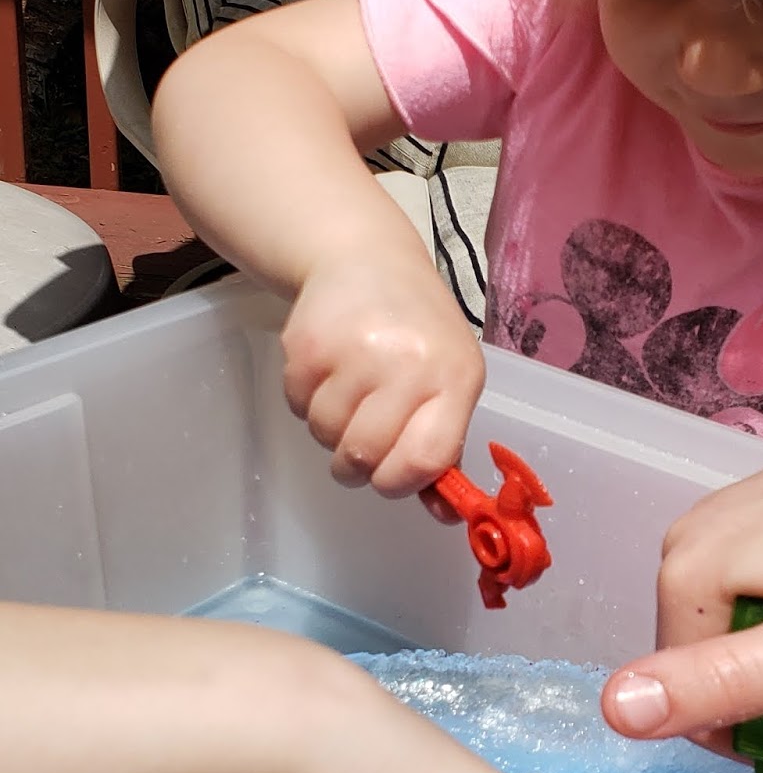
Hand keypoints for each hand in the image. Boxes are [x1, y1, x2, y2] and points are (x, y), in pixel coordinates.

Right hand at [281, 254, 485, 496]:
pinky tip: (328, 370)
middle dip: (358, 464)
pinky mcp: (307, 343)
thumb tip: (442, 514)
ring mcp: (356, 350)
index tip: (392, 478)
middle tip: (361, 440)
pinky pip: (298, 406)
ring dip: (331, 428)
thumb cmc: (417, 332)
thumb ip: (443, 446)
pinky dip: (307, 401)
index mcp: (455, 377)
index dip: (402, 482)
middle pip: (365, 456)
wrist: (365, 258)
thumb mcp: (449, 380)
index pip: (426, 458)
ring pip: (325, 435)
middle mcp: (408, 363)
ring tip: (349, 392)